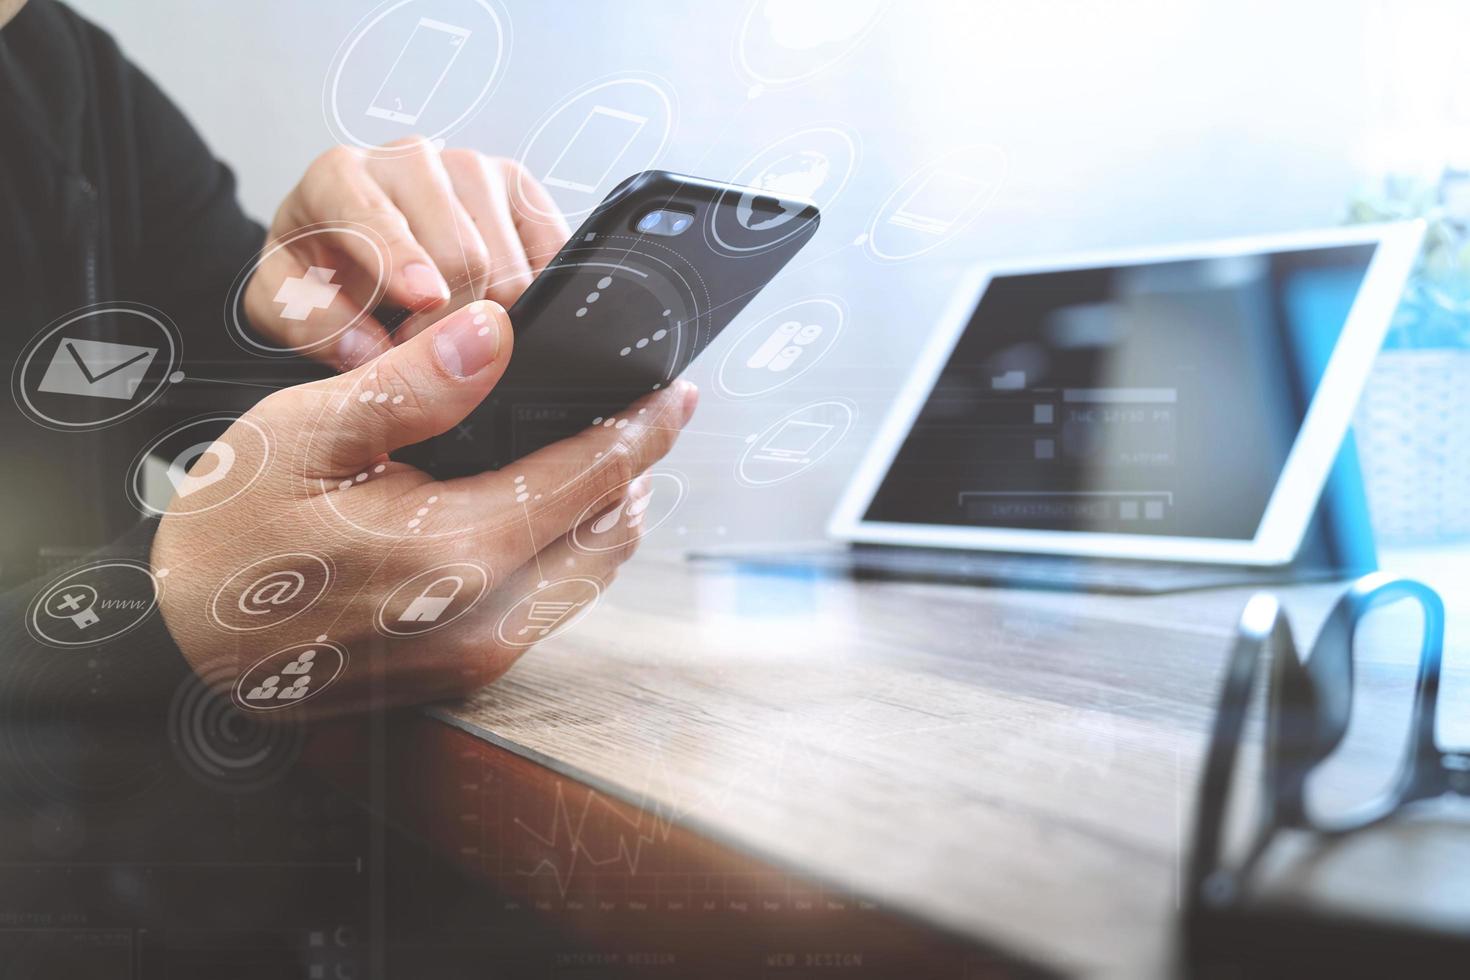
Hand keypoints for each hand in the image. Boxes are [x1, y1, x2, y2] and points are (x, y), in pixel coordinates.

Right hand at [151, 299, 695, 717]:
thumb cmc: (232, 534)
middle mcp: (487, 618)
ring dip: (606, 512)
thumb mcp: (304, 436)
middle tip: (637, 414)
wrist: (182, 646)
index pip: (592, 476)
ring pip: (590, 575)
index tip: (679, 392)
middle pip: (611, 532)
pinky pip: (553, 606)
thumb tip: (498, 334)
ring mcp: (480, 656)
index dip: (644, 426)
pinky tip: (544, 511)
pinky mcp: (467, 675)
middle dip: (635, 468)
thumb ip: (413, 385)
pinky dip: (569, 552)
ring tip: (598, 454)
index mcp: (456, 550)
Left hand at [244, 138, 570, 369]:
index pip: (375, 214)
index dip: (404, 261)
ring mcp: (474, 169)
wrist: (351, 248)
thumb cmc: (323, 272)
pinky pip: (550, 251)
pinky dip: (534, 293)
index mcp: (339, 177)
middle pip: (459, 250)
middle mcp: (411, 159)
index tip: (426, 300)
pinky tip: (503, 311)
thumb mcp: (286, 304)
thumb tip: (372, 347)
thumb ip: (313, 324)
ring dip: (490, 315)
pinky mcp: (522, 190)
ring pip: (508, 261)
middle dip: (450, 320)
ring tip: (454, 329)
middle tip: (426, 354)